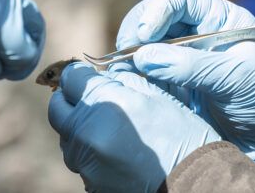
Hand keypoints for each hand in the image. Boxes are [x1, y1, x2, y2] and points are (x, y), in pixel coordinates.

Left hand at [48, 63, 220, 192]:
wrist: (196, 185)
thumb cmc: (182, 137)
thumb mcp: (154, 96)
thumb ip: (120, 80)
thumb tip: (99, 76)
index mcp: (104, 105)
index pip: (71, 78)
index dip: (80, 73)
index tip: (89, 75)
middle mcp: (85, 134)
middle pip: (58, 107)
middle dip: (71, 99)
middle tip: (93, 98)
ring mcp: (85, 163)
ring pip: (67, 135)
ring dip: (79, 126)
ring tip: (110, 128)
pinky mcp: (89, 184)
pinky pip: (80, 159)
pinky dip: (90, 151)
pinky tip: (116, 151)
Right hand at [121, 0, 254, 181]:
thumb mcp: (236, 78)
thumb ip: (191, 66)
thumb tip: (144, 57)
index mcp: (221, 20)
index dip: (160, 9)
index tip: (145, 33)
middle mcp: (199, 34)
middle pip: (158, 18)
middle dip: (138, 30)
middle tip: (126, 51)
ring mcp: (184, 60)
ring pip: (148, 46)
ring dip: (132, 55)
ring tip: (123, 71)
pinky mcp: (174, 86)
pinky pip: (147, 75)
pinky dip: (135, 78)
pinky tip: (129, 85)